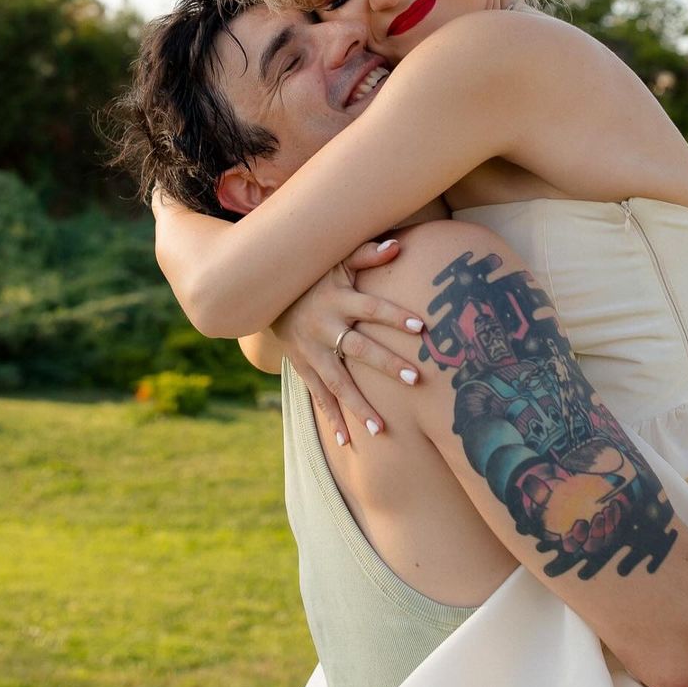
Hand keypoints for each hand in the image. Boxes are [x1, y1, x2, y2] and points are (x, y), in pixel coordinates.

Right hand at [273, 239, 425, 445]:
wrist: (264, 295)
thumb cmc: (313, 275)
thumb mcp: (335, 259)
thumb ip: (366, 253)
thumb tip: (398, 245)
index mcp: (338, 299)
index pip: (373, 307)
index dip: (396, 316)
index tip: (422, 326)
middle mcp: (325, 327)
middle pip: (359, 348)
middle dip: (387, 364)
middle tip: (416, 379)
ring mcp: (312, 351)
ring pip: (338, 382)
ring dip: (359, 405)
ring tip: (382, 430)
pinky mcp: (303, 367)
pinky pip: (319, 395)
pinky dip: (331, 418)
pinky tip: (346, 441)